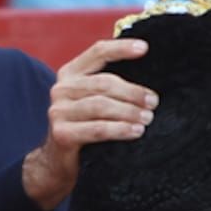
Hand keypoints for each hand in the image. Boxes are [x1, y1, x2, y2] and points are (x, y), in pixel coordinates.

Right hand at [21, 37, 156, 209]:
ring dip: (129, 111)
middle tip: (153, 102)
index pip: (97, 53)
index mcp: (69, 74)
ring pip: (101, 106)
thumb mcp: (91, 101)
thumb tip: (147, 78)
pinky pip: (97, 129)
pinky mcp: (62, 133)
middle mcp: (61, 89)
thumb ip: (108, 86)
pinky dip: (120, 130)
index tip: (144, 48)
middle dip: (133, 92)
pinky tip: (136, 131)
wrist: (56, 163)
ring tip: (148, 118)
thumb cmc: (84, 128)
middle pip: (104, 83)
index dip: (121, 48)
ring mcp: (58, 111)